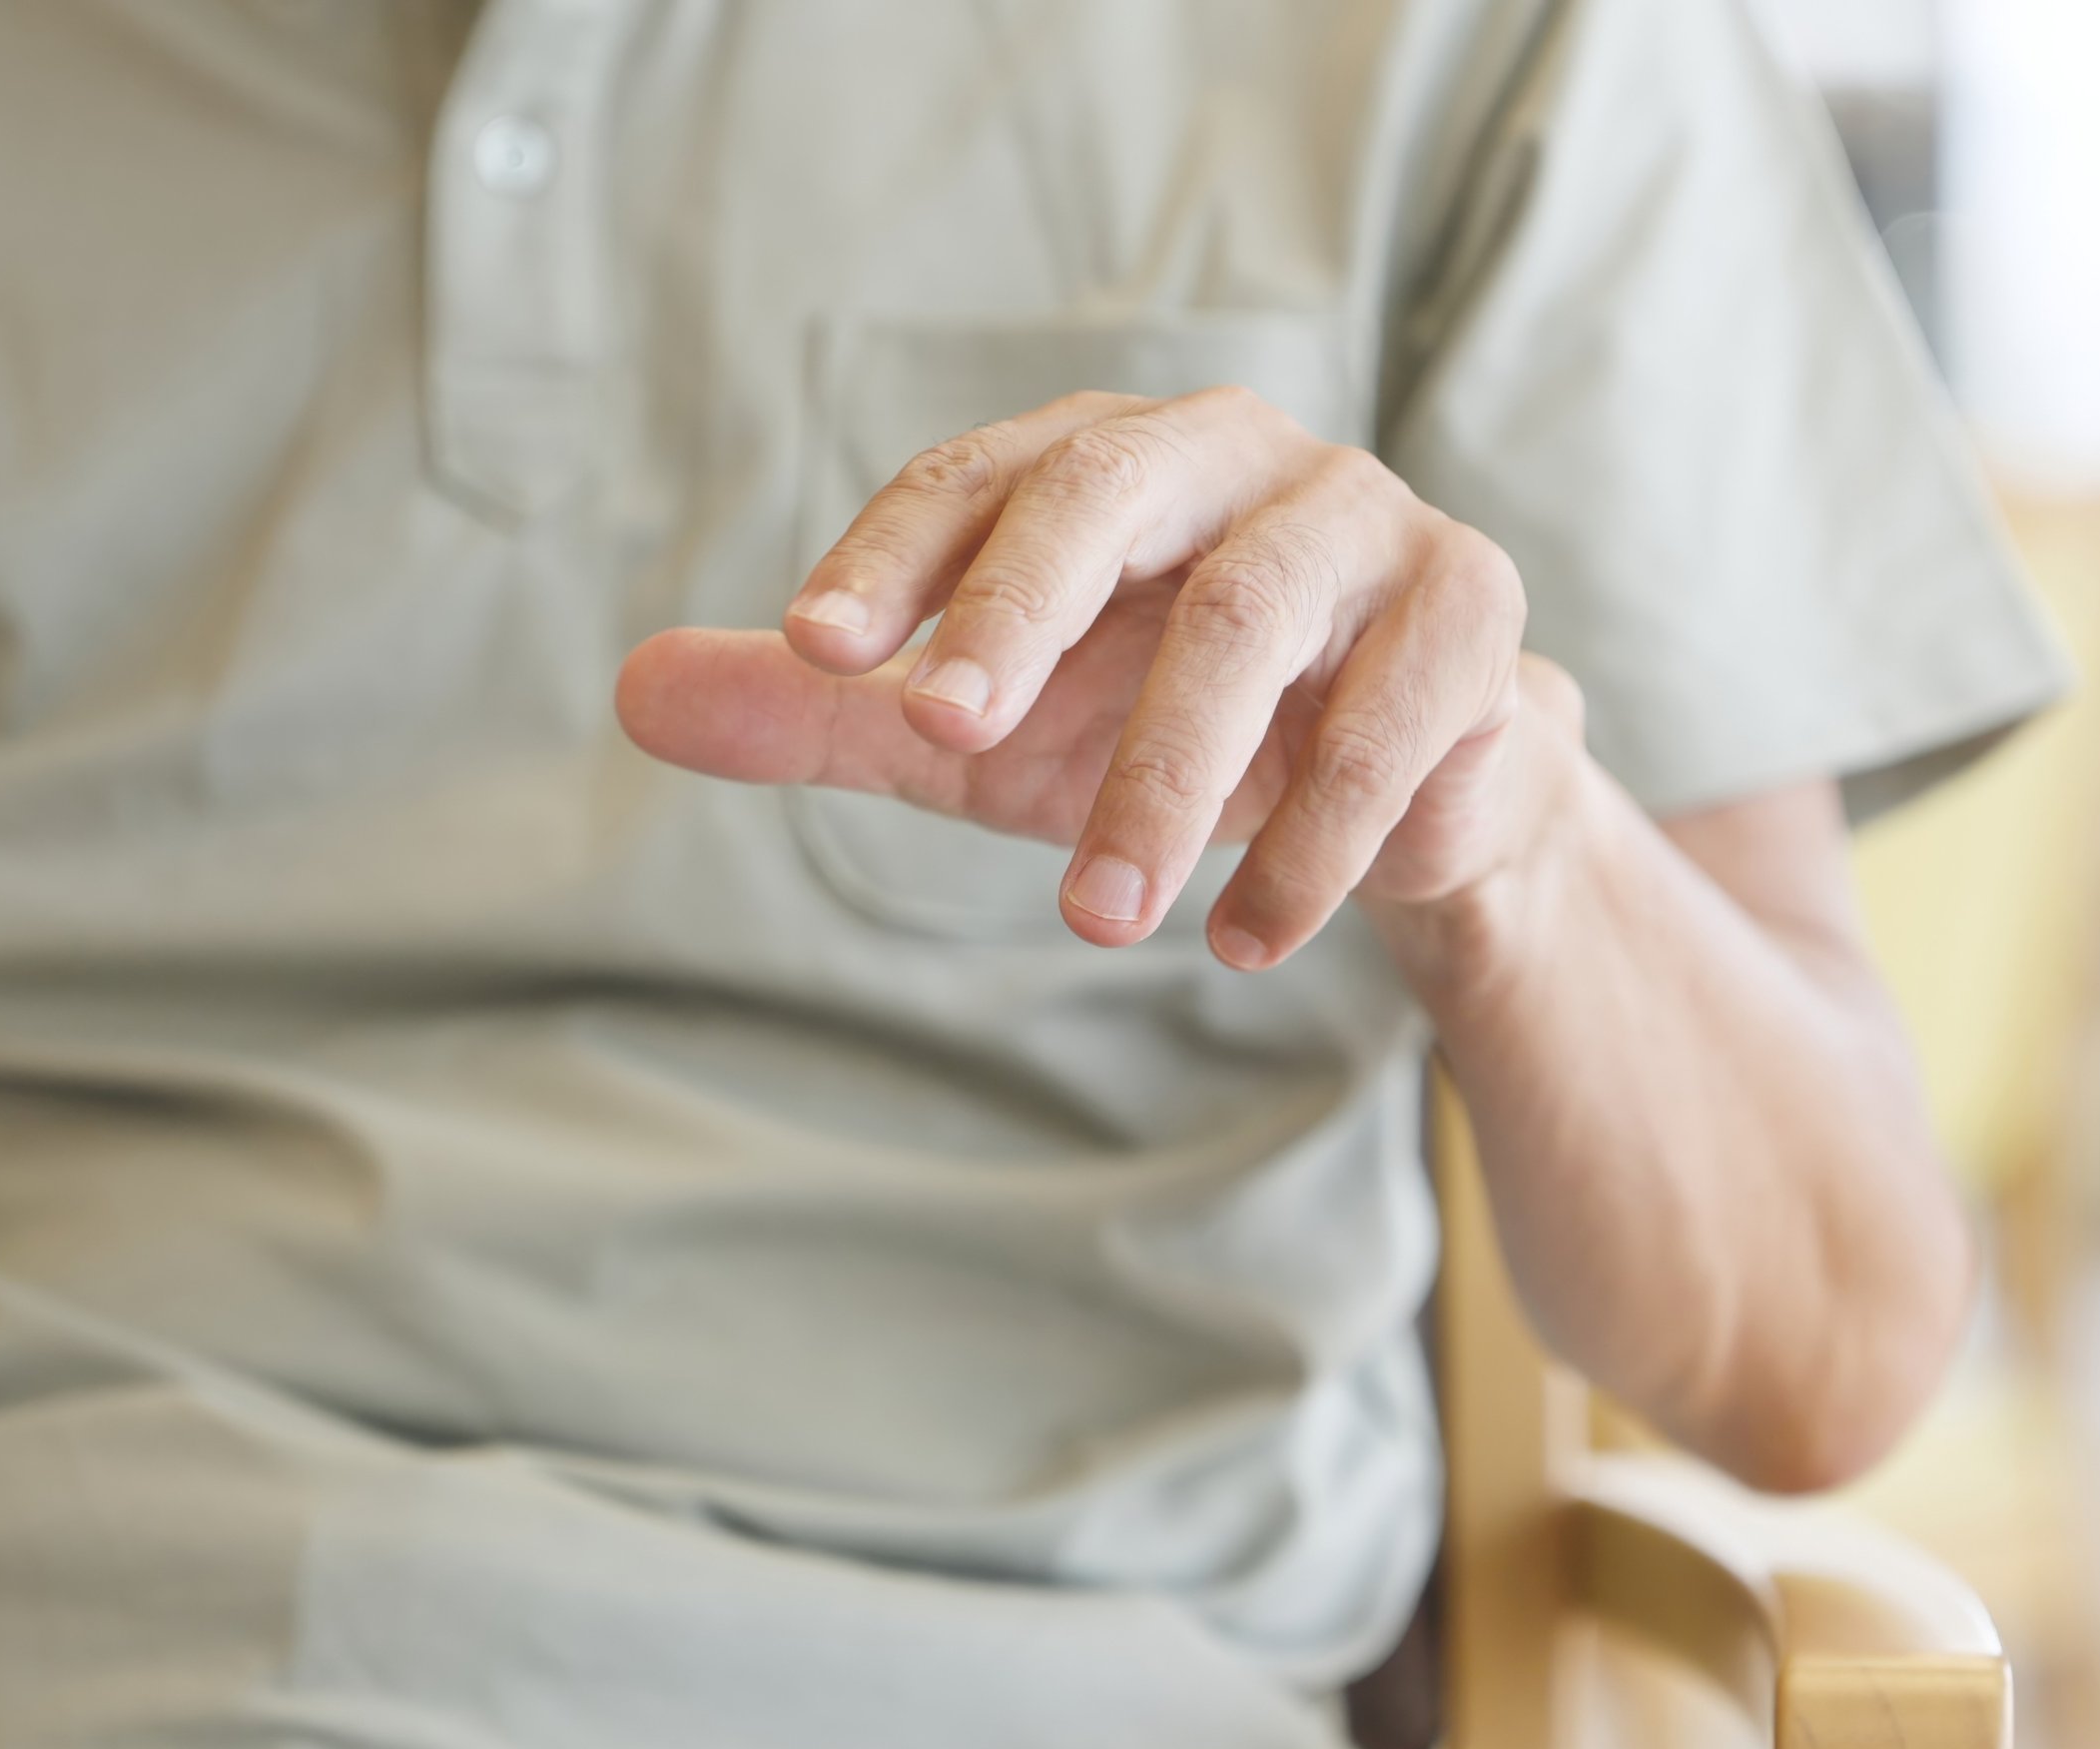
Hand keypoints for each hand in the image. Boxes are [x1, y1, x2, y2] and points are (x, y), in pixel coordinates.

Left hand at [615, 386, 1579, 967]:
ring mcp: (1363, 524)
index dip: (891, 557)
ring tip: (1095, 923)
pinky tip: (1243, 940)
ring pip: (1255, 618)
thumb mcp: (984, 731)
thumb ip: (827, 712)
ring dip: (1167, 779)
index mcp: (1097, 461)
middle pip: (1111, 492)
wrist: (1397, 789)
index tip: (812, 654)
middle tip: (941, 735)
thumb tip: (628, 694)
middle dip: (1020, 609)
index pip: (973, 478)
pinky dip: (1313, 840)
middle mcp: (1229, 457)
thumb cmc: (1155, 722)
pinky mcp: (1471, 616)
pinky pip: (1395, 718)